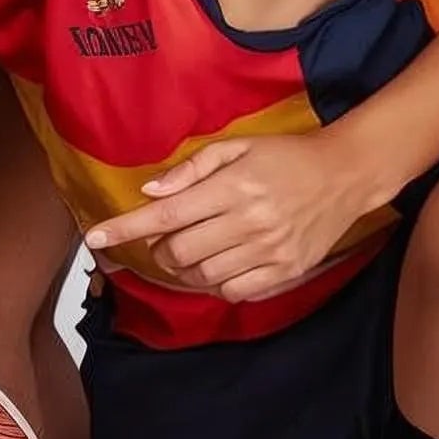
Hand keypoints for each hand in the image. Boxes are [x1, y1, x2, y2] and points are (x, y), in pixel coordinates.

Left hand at [83, 131, 371, 300]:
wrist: (344, 175)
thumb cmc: (284, 156)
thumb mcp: (236, 146)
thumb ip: (191, 169)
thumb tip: (149, 191)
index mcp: (233, 188)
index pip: (166, 214)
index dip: (126, 228)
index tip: (94, 238)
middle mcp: (251, 223)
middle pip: (180, 252)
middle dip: (158, 248)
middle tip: (163, 237)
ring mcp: (271, 252)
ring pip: (204, 276)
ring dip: (183, 268)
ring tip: (189, 249)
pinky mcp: (287, 272)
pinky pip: (235, 291)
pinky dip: (215, 283)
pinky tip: (217, 263)